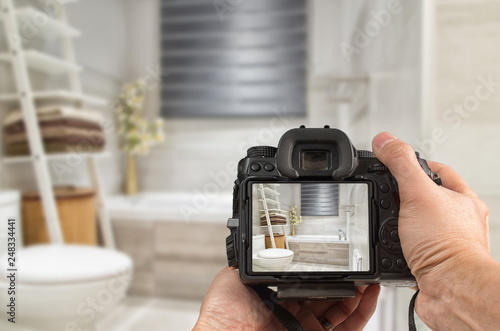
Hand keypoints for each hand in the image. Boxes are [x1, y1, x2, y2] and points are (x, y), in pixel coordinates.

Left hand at [194, 267, 379, 330]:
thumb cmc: (223, 314)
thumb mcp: (235, 277)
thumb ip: (250, 263)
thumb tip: (256, 246)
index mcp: (278, 300)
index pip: (308, 284)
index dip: (324, 271)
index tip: (336, 256)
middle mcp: (296, 316)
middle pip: (330, 296)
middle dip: (347, 279)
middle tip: (358, 263)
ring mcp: (308, 329)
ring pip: (344, 310)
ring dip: (359, 292)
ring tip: (368, 274)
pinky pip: (350, 327)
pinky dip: (363, 309)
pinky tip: (370, 291)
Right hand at [373, 132, 493, 329]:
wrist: (450, 290)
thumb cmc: (446, 246)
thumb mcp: (417, 193)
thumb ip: (400, 164)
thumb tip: (385, 140)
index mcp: (461, 199)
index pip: (436, 170)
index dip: (414, 164)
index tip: (396, 163)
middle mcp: (456, 220)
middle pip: (424, 198)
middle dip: (402, 197)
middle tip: (387, 196)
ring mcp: (443, 242)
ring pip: (416, 224)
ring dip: (398, 225)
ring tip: (388, 223)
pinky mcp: (431, 263)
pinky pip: (410, 248)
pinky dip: (397, 248)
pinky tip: (391, 247)